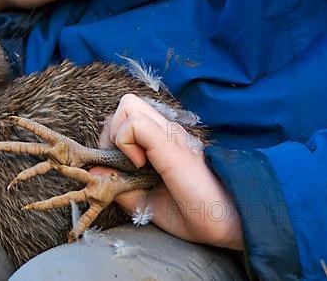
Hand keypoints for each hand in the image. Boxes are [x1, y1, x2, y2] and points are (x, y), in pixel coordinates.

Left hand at [92, 94, 243, 250]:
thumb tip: (92, 172)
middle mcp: (166, 130)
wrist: (234, 223)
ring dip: (119, 133)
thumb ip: (120, 186)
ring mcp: (169, 133)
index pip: (125, 118)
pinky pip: (134, 122)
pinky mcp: (170, 143)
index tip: (122, 169)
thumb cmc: (196, 214)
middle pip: (124, 104)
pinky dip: (126, 142)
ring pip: (127, 104)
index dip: (114, 140)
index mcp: (163, 142)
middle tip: (125, 163)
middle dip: (113, 133)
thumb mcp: (147, 202)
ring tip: (134, 163)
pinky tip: (140, 166)